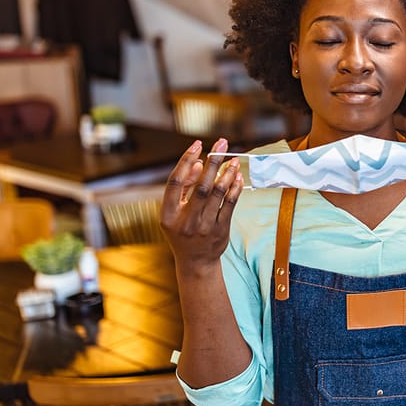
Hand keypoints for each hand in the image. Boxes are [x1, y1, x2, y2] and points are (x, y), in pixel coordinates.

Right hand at [160, 138, 243, 266]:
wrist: (195, 262)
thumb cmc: (182, 230)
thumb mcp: (174, 212)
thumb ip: (184, 187)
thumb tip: (200, 162)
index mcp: (168, 214)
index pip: (175, 182)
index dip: (186, 161)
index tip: (197, 144)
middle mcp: (185, 221)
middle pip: (201, 185)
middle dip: (213, 161)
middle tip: (222, 143)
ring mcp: (204, 226)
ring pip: (218, 193)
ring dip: (227, 173)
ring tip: (233, 159)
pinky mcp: (220, 230)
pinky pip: (230, 204)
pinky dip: (235, 188)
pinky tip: (237, 176)